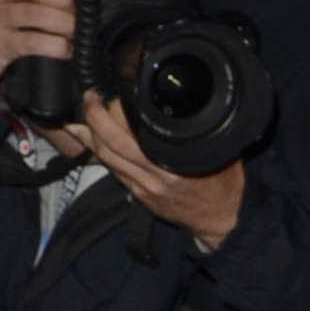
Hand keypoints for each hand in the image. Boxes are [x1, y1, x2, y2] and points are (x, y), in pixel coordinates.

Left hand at [75, 92, 241, 252]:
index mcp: (172, 163)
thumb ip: (193, 128)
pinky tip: (90, 138)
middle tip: (91, 97)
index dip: (118, 108)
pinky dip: (98, 151)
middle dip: (94, 116)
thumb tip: (176, 101)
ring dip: (89, 134)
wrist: (222, 218)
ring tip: (86, 114)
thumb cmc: (223, 182)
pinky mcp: (139, 194)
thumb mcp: (216, 148)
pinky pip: (112, 169)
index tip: (116, 92)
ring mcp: (143, 187)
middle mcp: (153, 176)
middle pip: (110, 142)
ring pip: (105, 156)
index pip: (132, 131)